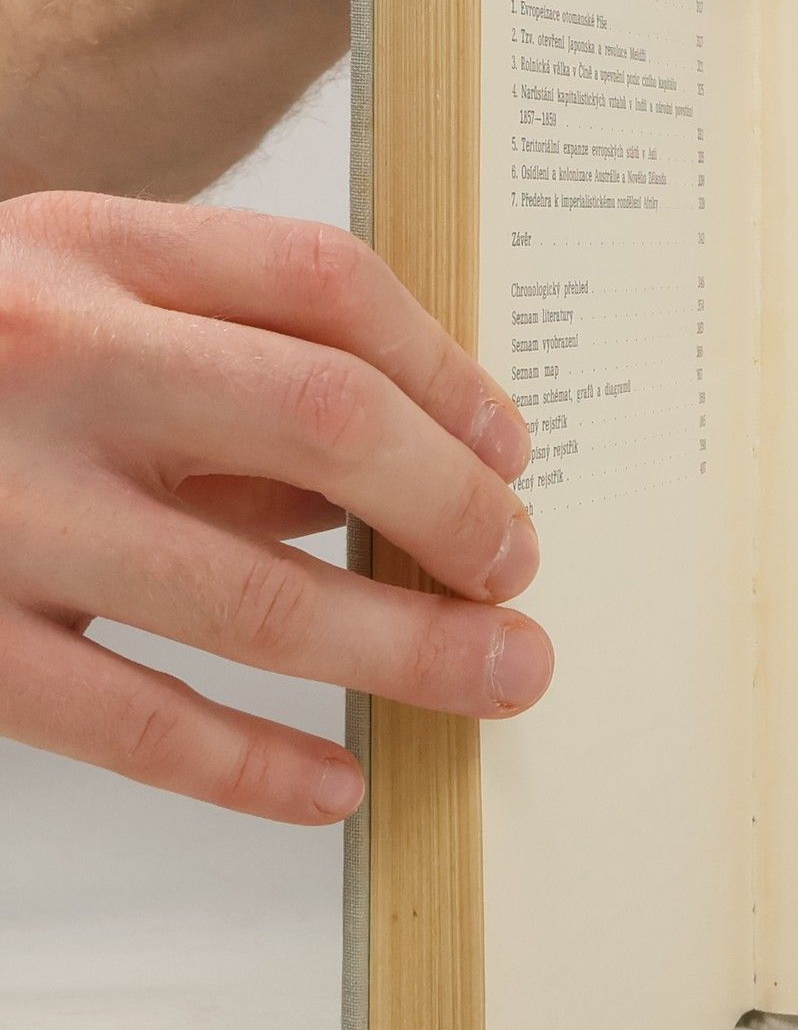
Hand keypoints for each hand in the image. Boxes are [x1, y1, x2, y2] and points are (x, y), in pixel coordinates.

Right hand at [0, 192, 552, 824]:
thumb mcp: (68, 298)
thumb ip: (222, 362)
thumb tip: (423, 467)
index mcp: (86, 248)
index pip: (326, 284)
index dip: (451, 372)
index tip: (509, 447)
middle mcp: (46, 360)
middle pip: (327, 423)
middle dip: (458, 508)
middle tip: (518, 566)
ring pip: (257, 596)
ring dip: (412, 649)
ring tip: (504, 672)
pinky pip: (135, 724)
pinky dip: (253, 765)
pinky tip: (337, 782)